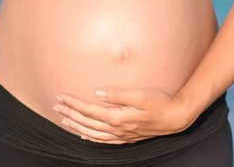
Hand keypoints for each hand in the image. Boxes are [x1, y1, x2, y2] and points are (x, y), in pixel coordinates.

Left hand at [53, 87, 195, 143]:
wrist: (177, 117)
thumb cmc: (161, 102)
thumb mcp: (141, 95)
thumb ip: (118, 94)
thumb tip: (97, 92)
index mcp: (118, 117)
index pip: (89, 110)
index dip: (73, 104)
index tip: (61, 96)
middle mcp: (118, 129)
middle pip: (87, 122)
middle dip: (70, 113)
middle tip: (56, 105)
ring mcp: (122, 135)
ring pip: (93, 133)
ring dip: (77, 125)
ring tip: (64, 119)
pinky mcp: (128, 137)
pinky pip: (104, 140)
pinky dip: (91, 138)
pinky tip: (85, 135)